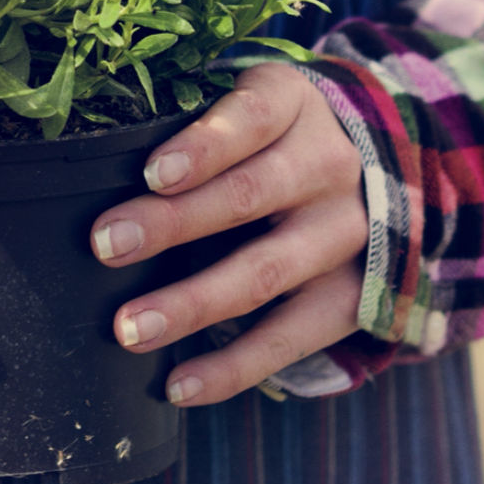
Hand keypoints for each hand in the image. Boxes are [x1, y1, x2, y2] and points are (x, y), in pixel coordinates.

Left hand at [89, 66, 367, 406]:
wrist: (384, 171)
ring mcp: (344, 235)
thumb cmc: (274, 134)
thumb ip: (194, 120)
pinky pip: (289, 339)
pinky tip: (179, 384)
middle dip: (173, 223)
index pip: (251, 117)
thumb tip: (99, 158)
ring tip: (129, 328)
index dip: (203, 146)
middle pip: (248, 195)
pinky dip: (233, 368)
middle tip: (108, 245)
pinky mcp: (350, 296)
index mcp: (294, 105)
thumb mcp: (252, 99)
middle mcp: (327, 166)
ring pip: (264, 273)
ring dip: (192, 304)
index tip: (153, 172)